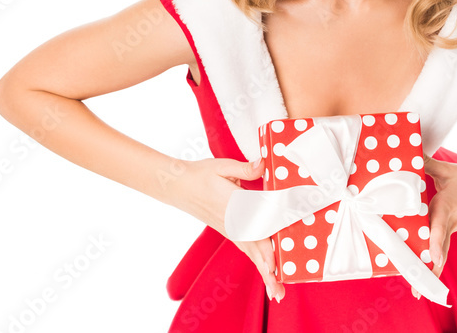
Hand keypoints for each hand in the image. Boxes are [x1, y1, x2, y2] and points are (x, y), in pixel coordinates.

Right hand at [169, 156, 285, 301]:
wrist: (178, 185)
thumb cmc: (200, 174)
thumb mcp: (221, 166)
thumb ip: (244, 169)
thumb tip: (262, 164)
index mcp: (232, 207)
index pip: (254, 230)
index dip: (266, 247)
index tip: (276, 264)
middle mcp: (233, 224)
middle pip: (254, 250)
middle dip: (267, 271)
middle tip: (278, 293)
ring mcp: (230, 230)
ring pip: (251, 254)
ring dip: (264, 273)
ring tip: (275, 292)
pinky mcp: (229, 231)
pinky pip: (246, 249)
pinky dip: (257, 263)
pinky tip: (266, 272)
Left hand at [407, 157, 456, 297]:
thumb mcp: (447, 170)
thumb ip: (426, 163)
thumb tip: (410, 151)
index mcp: (446, 210)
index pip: (439, 229)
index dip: (434, 244)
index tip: (432, 259)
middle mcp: (448, 224)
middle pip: (437, 251)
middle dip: (428, 270)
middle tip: (418, 290)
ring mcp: (450, 231)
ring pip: (438, 253)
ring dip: (429, 269)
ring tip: (418, 290)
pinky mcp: (450, 231)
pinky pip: (439, 248)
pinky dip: (432, 259)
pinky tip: (423, 270)